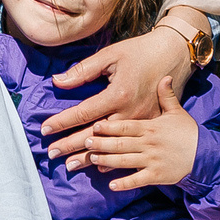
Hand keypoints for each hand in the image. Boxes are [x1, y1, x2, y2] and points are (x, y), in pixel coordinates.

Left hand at [39, 23, 195, 166]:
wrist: (175, 54)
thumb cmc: (141, 51)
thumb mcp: (110, 55)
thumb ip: (83, 70)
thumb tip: (58, 82)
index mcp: (119, 94)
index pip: (83, 113)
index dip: (62, 122)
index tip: (45, 129)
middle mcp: (131, 112)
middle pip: (95, 134)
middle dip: (71, 145)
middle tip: (51, 154)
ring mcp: (144, 122)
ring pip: (112, 146)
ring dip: (89, 157)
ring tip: (70, 165)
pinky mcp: (153, 126)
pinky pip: (132, 149)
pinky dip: (116, 160)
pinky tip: (101, 168)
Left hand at [86, 75, 199, 190]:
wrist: (207, 154)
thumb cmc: (188, 132)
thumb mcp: (177, 111)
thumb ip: (166, 95)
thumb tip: (165, 76)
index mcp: (151, 126)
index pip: (125, 125)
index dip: (108, 126)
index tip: (93, 126)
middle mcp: (149, 144)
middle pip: (120, 143)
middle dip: (101, 144)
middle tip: (85, 143)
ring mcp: (153, 161)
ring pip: (125, 161)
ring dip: (107, 161)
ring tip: (91, 160)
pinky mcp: (158, 176)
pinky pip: (138, 180)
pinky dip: (125, 183)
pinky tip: (111, 185)